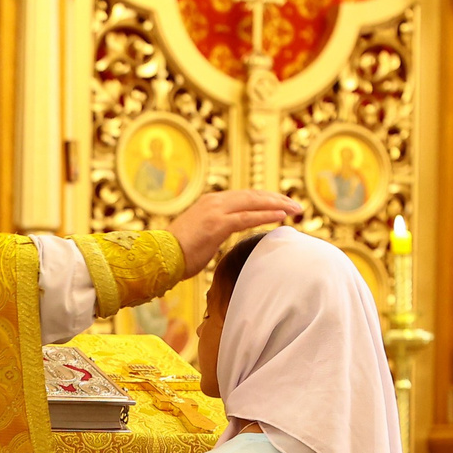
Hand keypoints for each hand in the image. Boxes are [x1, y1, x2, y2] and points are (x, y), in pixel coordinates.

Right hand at [169, 189, 305, 275]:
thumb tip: (223, 237)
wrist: (157, 257)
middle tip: (295, 204)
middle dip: (276, 199)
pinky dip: (266, 216)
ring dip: (277, 205)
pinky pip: (248, 217)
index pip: (244, 197)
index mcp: (210, 203)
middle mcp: (214, 202)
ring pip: (254, 203)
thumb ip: (214, 231)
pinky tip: (281, 217)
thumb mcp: (199, 237)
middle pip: (253, 195)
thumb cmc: (175, 254)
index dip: (265, 199)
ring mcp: (215, 211)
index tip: (281, 204)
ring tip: (295, 209)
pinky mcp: (217, 224)